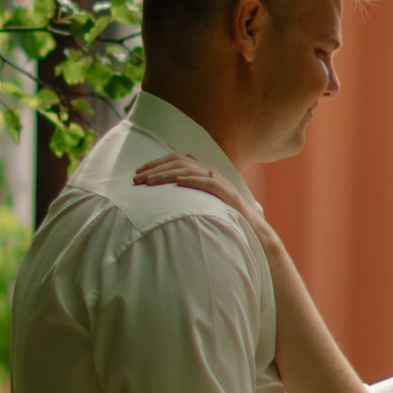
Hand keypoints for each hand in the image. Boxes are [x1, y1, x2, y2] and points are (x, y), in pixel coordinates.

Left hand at [134, 152, 267, 237]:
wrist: (254, 232)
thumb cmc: (227, 221)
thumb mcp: (204, 205)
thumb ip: (190, 196)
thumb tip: (169, 192)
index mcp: (205, 175)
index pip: (178, 160)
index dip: (157, 164)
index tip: (139, 173)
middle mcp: (212, 175)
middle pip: (181, 162)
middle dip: (156, 168)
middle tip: (137, 178)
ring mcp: (222, 183)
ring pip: (191, 170)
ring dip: (168, 174)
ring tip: (150, 181)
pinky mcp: (229, 195)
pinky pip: (210, 183)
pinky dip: (193, 180)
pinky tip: (178, 182)